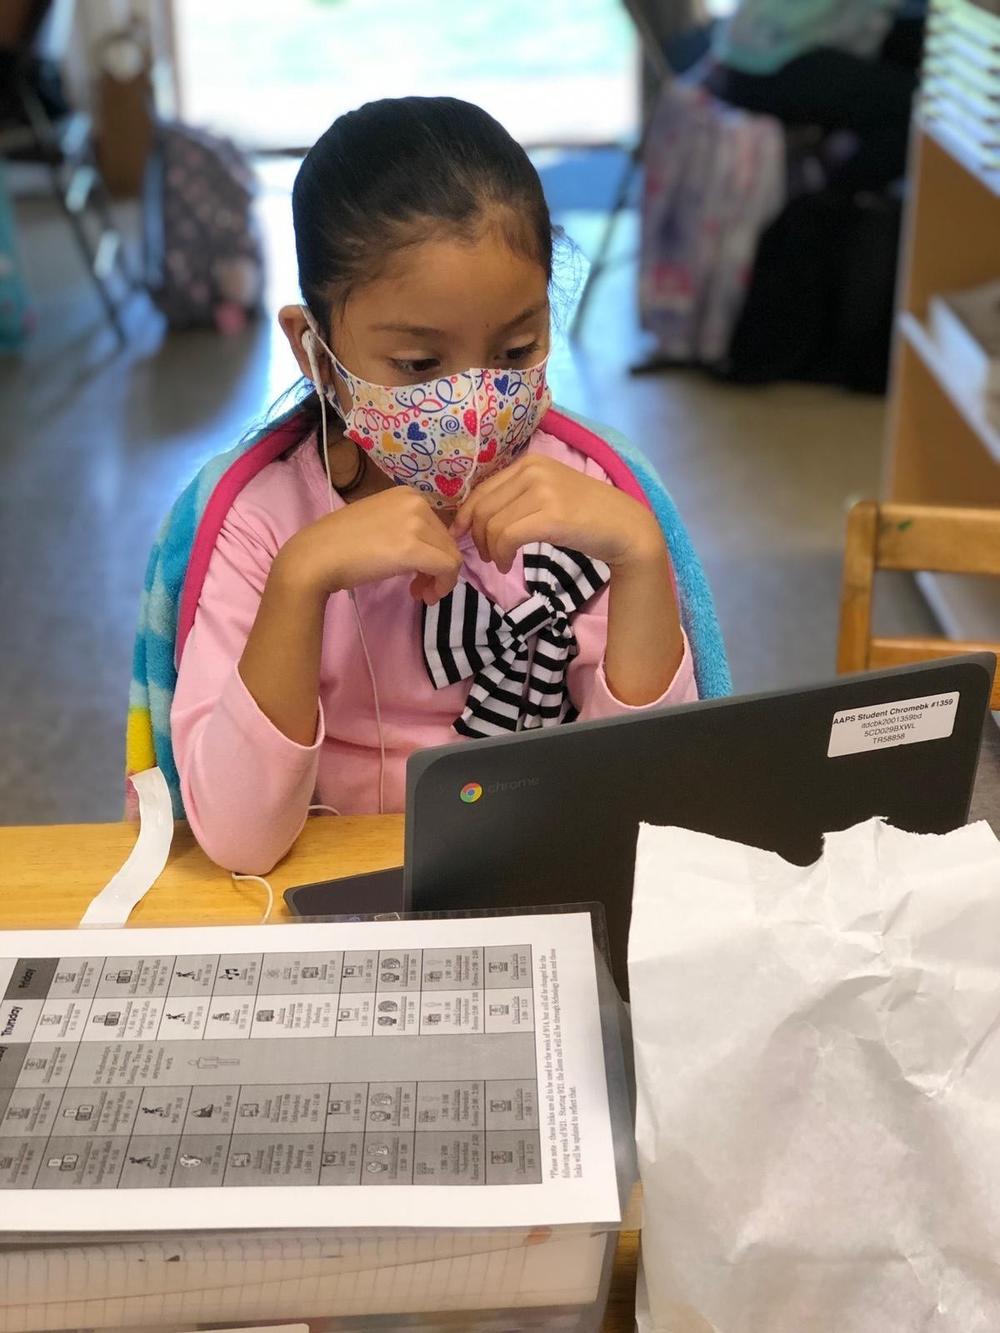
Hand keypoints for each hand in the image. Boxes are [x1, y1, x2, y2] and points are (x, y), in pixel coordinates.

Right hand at [275, 488, 461, 604]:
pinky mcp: (415, 547)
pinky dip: (443, 586)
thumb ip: (405, 530)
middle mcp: (416, 502)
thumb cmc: (339, 545)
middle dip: (437, 569)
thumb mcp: (380, 525)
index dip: (433, 554)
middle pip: (447, 542)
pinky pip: (448, 568)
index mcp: (407, 494)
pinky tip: (424, 596)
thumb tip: (427, 552)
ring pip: (451, 556)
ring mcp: (416, 522)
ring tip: (420, 594)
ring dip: (440, 580)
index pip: (438, 527)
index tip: (417, 574)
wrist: (315, 557)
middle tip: (418, 589)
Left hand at [452, 456, 663, 573]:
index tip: (464, 536)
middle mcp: (533, 470)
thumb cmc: (585, 515)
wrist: (624, 527)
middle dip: (477, 537)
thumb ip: (517, 495)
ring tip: (500, 561)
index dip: (465, 515)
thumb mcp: (548, 493)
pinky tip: (507, 564)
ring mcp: (543, 491)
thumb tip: (476, 515)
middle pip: (482, 508)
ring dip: (490, 550)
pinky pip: (507, 537)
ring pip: (492, 525)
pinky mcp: (551, 516)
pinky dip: (502, 555)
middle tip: (486, 555)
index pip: (481, 489)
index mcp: (529, 462)